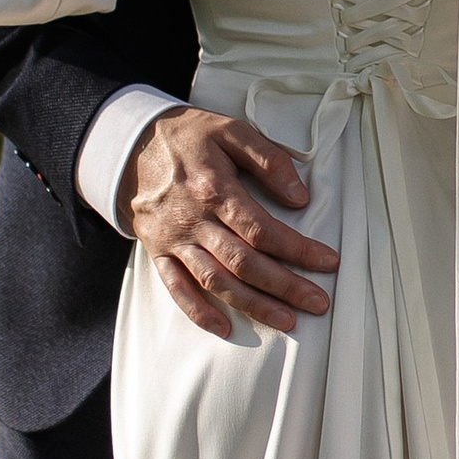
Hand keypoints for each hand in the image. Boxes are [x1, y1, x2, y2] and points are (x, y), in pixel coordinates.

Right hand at [128, 106, 338, 340]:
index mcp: (215, 189)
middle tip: (318, 302)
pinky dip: (198, 311)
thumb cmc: (188, 135)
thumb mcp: (231, 130)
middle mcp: (194, 220)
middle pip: (244, 263)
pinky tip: (224, 328)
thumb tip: (299, 197)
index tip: (328, 262)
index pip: (263, 230)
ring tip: (287, 321)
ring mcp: (174, 240)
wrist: (130, 143)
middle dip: (285, 286)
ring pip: (216, 281)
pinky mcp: (158, 251)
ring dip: (253, 305)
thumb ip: (268, 159)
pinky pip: (176, 287)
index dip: (298, 250)